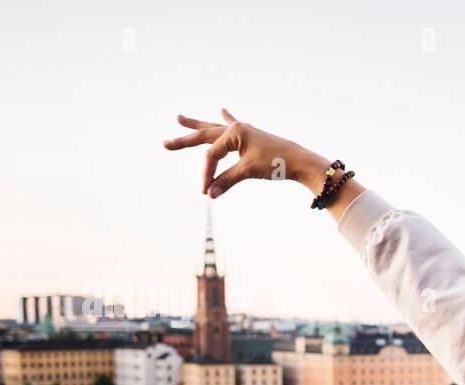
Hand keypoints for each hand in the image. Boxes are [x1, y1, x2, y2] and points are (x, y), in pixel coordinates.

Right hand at [162, 108, 326, 198]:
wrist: (300, 161)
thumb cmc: (276, 163)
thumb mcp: (248, 172)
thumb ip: (226, 181)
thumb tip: (209, 194)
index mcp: (234, 132)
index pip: (212, 155)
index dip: (207, 174)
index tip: (205, 191)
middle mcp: (237, 129)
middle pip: (205, 136)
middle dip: (184, 141)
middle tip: (164, 144)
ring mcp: (244, 132)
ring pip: (215, 129)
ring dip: (198, 125)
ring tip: (180, 118)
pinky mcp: (251, 137)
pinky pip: (235, 127)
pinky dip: (228, 119)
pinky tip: (223, 110)